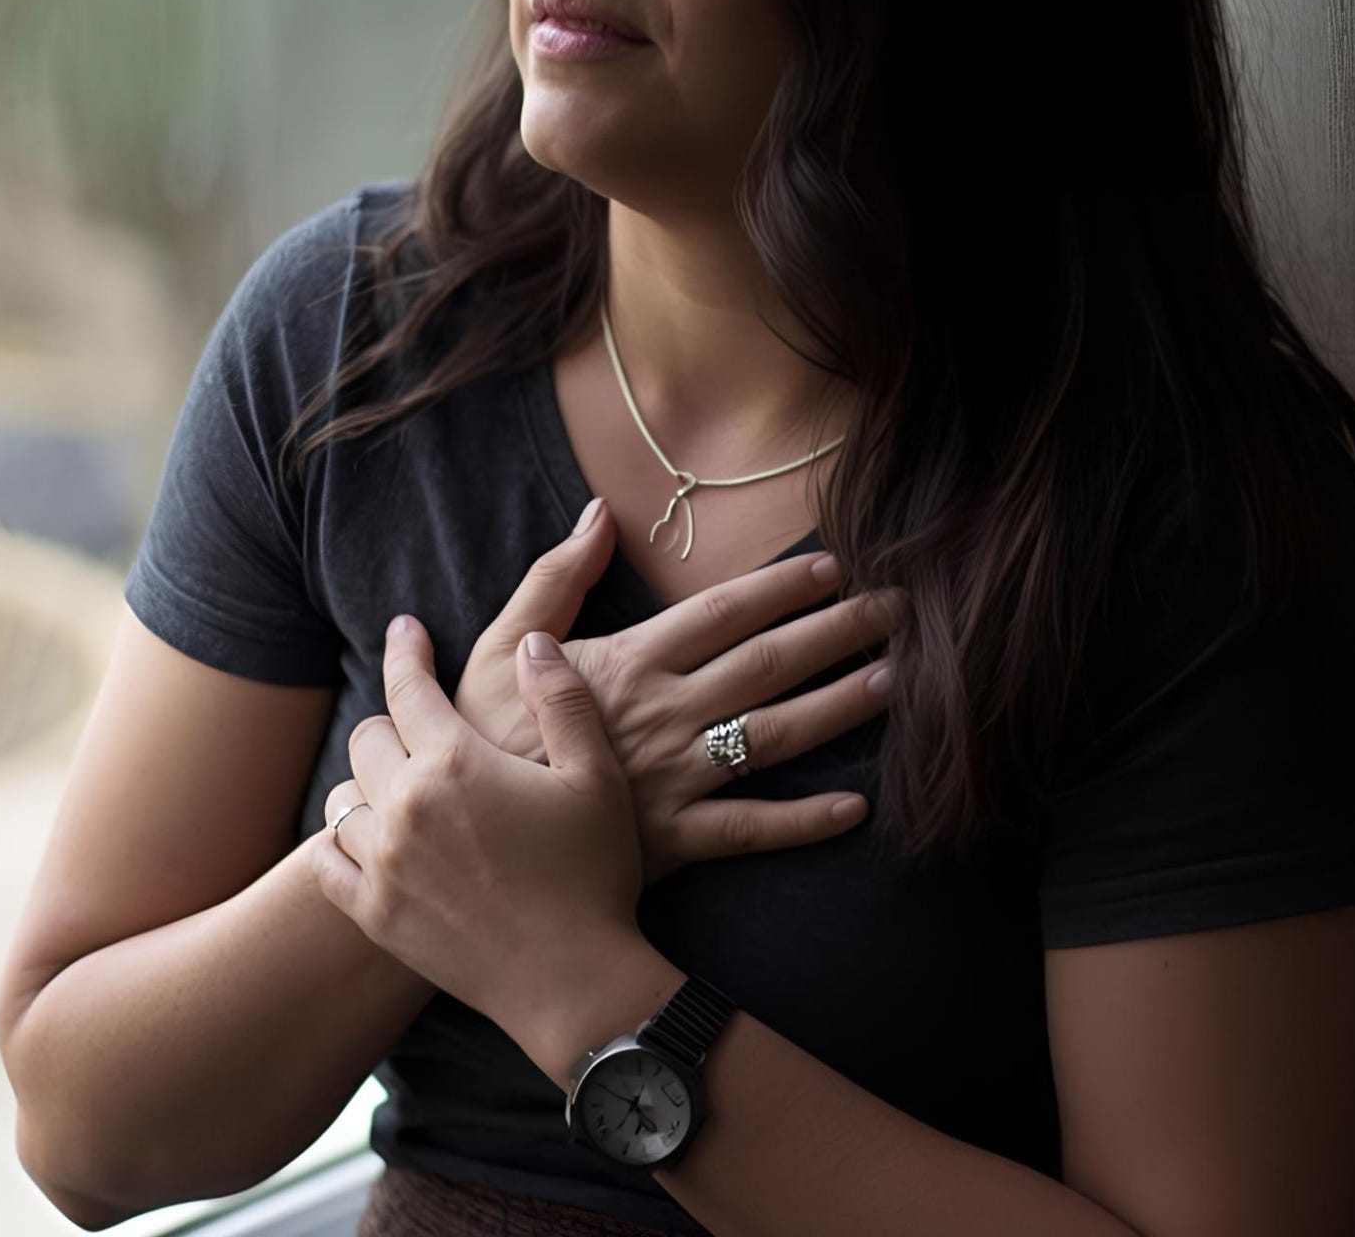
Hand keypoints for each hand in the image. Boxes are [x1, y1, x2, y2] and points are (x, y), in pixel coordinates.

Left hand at [308, 617, 644, 1034]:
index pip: (410, 686)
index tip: (406, 629)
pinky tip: (367, 840)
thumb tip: (533, 643)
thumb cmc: (594, 876)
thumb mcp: (596, 777)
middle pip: (369, 738)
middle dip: (395, 724)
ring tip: (401, 788)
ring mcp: (381, 864)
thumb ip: (561, 700)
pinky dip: (341, 842)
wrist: (574, 984)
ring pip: (342, 797)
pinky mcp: (374, 914)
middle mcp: (405, 806)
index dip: (407, 650)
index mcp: (456, 762)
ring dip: (369, 784)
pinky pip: (326, 860)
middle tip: (424, 730)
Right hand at [450, 497, 908, 885]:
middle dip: (838, 632)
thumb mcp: (502, 645)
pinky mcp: (672, 841)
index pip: (723, 611)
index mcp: (629, 662)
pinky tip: (856, 806)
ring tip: (893, 683)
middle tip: (900, 610)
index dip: (783, 586)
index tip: (835, 566)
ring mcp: (672, 779)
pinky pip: (750, 830)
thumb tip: (598, 513)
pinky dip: (804, 821)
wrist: (455, 837)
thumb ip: (555, 577)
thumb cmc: (477, 735)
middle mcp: (663, 714)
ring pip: (773, 737)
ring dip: (839, 709)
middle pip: (768, 664)